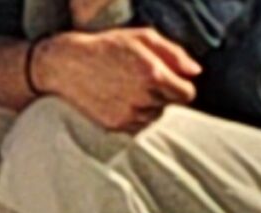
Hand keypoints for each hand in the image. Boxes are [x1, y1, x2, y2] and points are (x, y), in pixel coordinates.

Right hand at [39, 28, 200, 132]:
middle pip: (168, 106)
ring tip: (127, 92)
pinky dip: (132, 117)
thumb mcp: (142, 38)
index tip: (169, 82)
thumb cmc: (106, 46)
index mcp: (155, 75)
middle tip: (139, 82)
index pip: (187, 94)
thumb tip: (195, 73)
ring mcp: (127, 114)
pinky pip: (135, 127)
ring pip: (152, 118)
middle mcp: (143, 98)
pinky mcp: (113, 125)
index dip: (180, 87)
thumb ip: (174, 53)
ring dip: (147, 107)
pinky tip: (118, 102)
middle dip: (160, 95)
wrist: (65, 65)